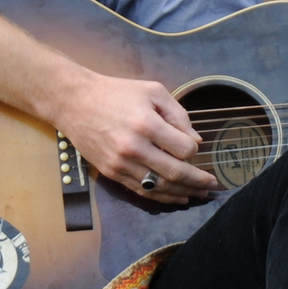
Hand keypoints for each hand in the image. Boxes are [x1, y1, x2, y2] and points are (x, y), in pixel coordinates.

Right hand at [53, 72, 215, 203]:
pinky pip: (142, 190)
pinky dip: (162, 197)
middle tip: (213, 184)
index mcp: (146, 124)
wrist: (74, 102)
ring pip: (160, 187)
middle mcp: (133, 148)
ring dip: (184, 192)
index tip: (195, 148)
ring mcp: (120, 163)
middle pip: (175, 172)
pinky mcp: (111, 172)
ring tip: (200, 193)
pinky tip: (178, 197)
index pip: (184, 149)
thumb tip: (196, 141)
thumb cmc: (116, 93)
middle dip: (198, 180)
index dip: (195, 151)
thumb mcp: (153, 92)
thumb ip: (178, 115)